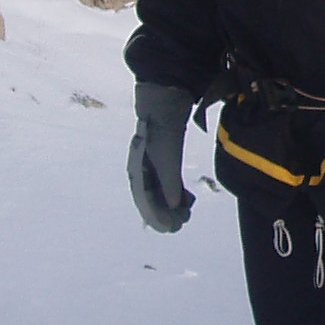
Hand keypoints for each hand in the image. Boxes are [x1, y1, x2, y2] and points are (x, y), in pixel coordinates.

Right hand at [128, 83, 195, 230]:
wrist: (165, 95)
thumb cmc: (162, 124)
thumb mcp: (166, 155)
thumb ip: (169, 181)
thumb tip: (172, 207)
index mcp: (137, 170)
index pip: (145, 201)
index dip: (157, 217)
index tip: (172, 228)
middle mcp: (141, 168)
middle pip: (152, 198)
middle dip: (166, 213)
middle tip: (183, 222)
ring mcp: (152, 161)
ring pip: (160, 190)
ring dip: (172, 204)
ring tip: (187, 211)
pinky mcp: (163, 154)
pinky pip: (167, 180)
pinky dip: (175, 191)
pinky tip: (186, 197)